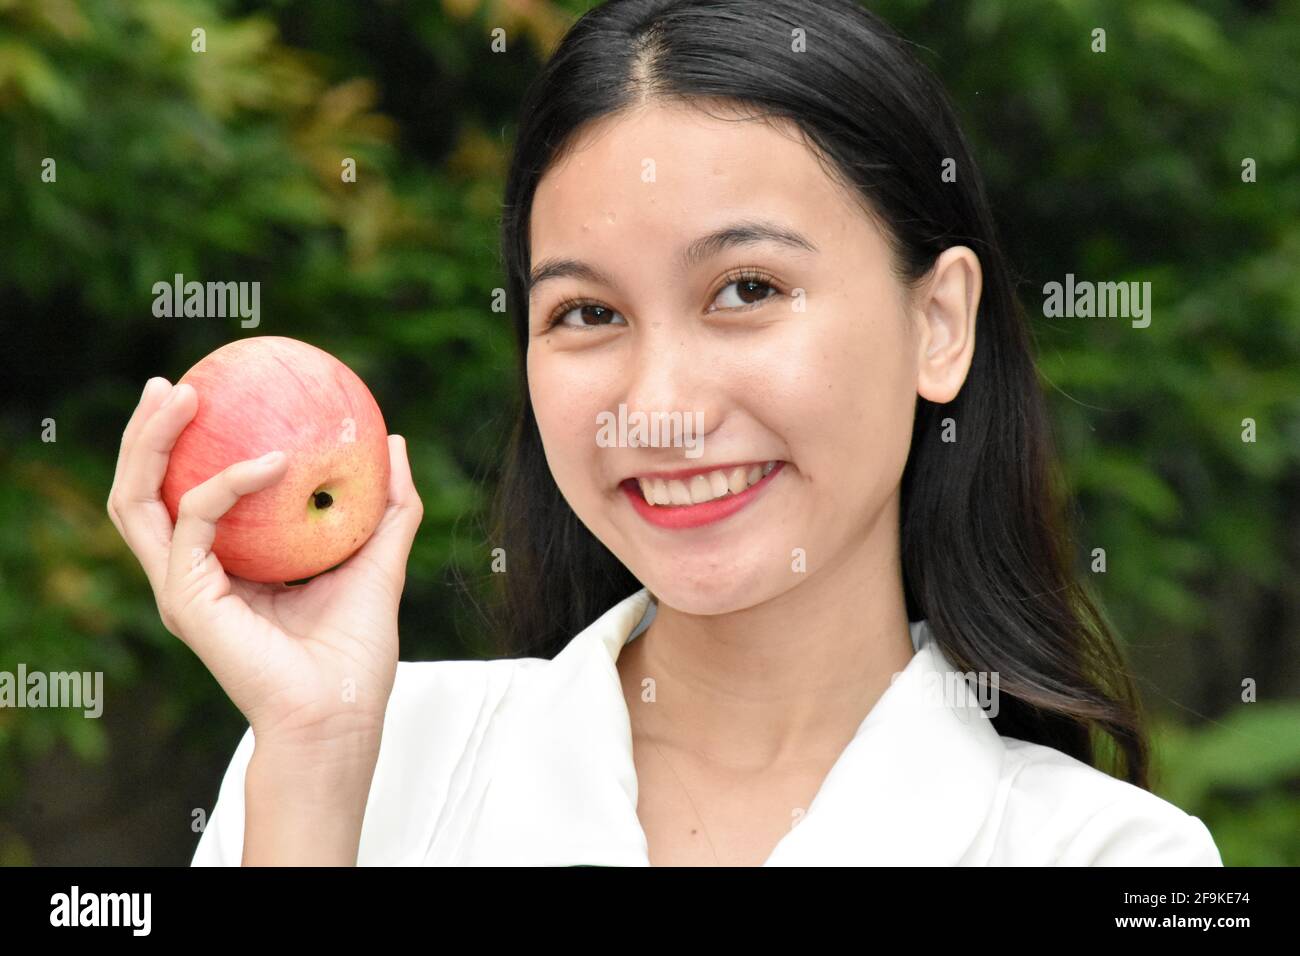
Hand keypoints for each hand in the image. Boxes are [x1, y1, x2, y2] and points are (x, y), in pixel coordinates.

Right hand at [106, 377, 422, 749]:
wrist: (343, 711)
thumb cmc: (357, 651)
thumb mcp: (379, 562)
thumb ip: (388, 507)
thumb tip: (395, 444)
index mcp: (226, 567)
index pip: (185, 495)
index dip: (186, 446)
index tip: (212, 392)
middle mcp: (193, 574)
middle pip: (144, 492)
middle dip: (147, 432)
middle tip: (175, 383)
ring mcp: (182, 587)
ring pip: (136, 502)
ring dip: (151, 442)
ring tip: (180, 394)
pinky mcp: (187, 600)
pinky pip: (194, 522)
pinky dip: (225, 484)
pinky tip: (270, 460)